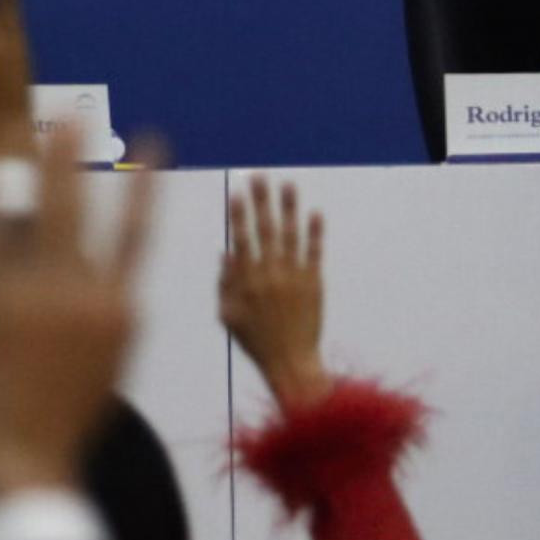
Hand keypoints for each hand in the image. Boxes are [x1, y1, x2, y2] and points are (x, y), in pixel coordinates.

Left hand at [0, 119, 162, 503]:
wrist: (27, 459)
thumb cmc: (66, 423)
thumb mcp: (104, 368)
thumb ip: (104, 321)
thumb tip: (102, 291)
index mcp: (122, 311)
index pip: (137, 234)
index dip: (143, 189)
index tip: (153, 149)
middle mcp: (87, 293)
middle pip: (85, 210)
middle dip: (76, 162)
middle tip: (73, 120)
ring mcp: (42, 293)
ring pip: (44, 214)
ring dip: (42, 167)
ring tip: (40, 129)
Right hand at [218, 179, 328, 412]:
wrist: (291, 363)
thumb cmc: (256, 342)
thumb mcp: (228, 316)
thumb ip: (224, 283)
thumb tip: (224, 252)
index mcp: (246, 281)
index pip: (241, 239)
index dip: (238, 215)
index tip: (236, 192)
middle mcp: (270, 275)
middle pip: (265, 230)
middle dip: (261, 200)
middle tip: (259, 176)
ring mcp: (294, 278)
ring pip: (290, 235)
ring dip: (289, 208)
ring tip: (288, 184)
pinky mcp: (314, 284)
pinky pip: (314, 253)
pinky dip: (315, 233)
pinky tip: (315, 213)